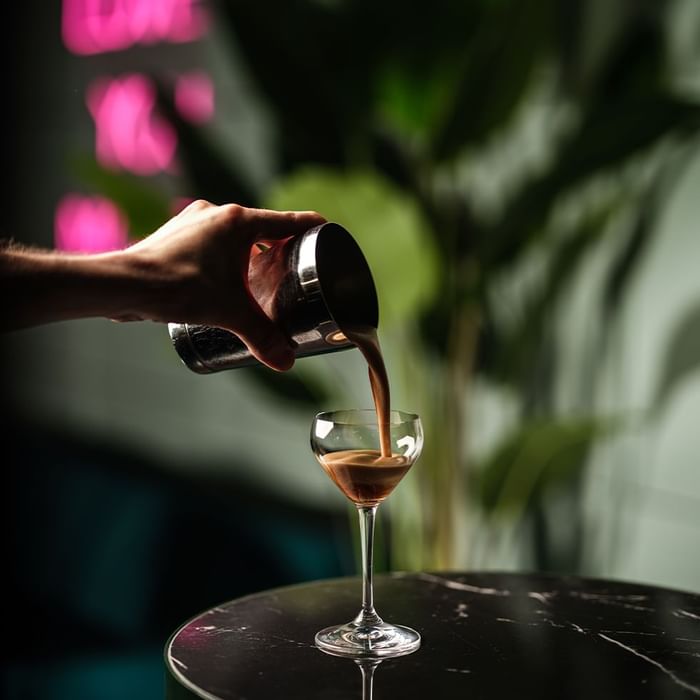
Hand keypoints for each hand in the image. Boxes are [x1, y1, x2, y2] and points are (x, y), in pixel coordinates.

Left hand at [123, 200, 325, 370]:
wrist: (124, 284)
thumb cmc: (175, 286)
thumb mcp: (229, 313)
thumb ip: (262, 336)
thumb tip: (286, 361)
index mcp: (237, 222)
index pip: (286, 221)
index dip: (310, 226)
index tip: (326, 229)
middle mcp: (215, 214)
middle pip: (260, 226)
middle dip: (277, 246)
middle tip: (291, 267)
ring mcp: (192, 221)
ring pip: (232, 234)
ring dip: (247, 251)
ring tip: (257, 277)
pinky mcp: (175, 234)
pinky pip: (210, 240)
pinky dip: (222, 256)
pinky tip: (221, 278)